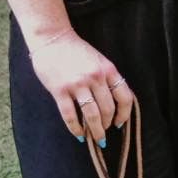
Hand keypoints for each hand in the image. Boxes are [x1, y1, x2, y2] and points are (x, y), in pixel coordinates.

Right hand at [27, 29, 133, 145]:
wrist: (52, 38)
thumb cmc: (76, 50)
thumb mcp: (99, 60)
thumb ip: (107, 78)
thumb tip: (114, 104)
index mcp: (108, 70)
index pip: (125, 97)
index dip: (124, 114)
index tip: (119, 123)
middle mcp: (95, 77)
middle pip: (108, 109)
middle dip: (106, 125)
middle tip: (103, 134)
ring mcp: (77, 84)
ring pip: (92, 115)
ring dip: (95, 131)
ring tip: (94, 139)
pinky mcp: (60, 90)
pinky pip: (70, 115)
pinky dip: (76, 128)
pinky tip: (78, 134)